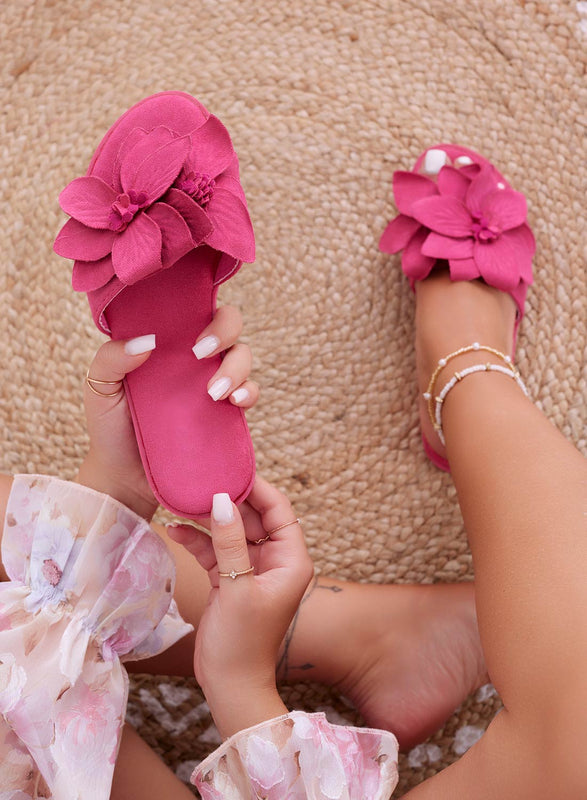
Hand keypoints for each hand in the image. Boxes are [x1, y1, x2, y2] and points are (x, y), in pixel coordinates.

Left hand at [74, 306, 258, 519]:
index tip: (190, 336)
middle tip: (202, 356)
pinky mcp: (225, 413)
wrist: (123, 476)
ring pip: (243, 356)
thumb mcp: (99, 386)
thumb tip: (147, 341)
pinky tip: (235, 402)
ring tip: (215, 392)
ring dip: (237, 367)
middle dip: (226, 331)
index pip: (194, 309)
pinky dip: (250, 392)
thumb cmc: (110, 426)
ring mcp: (212, 384)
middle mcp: (194, 359)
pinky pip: (250, 393)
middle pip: (229, 325)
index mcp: (166, 343)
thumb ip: (111, 357)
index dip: (202, 309)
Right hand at [168, 477, 313, 737]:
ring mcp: (252, 570)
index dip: (258, 489)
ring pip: (231, 532)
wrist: (230, 685)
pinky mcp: (231, 580)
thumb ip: (229, 542)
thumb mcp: (237, 587)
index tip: (232, 470)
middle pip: (253, 518)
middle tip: (200, 480)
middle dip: (228, 501)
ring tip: (181, 499)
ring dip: (208, 519)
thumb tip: (222, 499)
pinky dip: (198, 540)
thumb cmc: (243, 642)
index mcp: (291, 560)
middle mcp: (275, 561)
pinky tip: (175, 527)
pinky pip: (216, 550)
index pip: (280, 511)